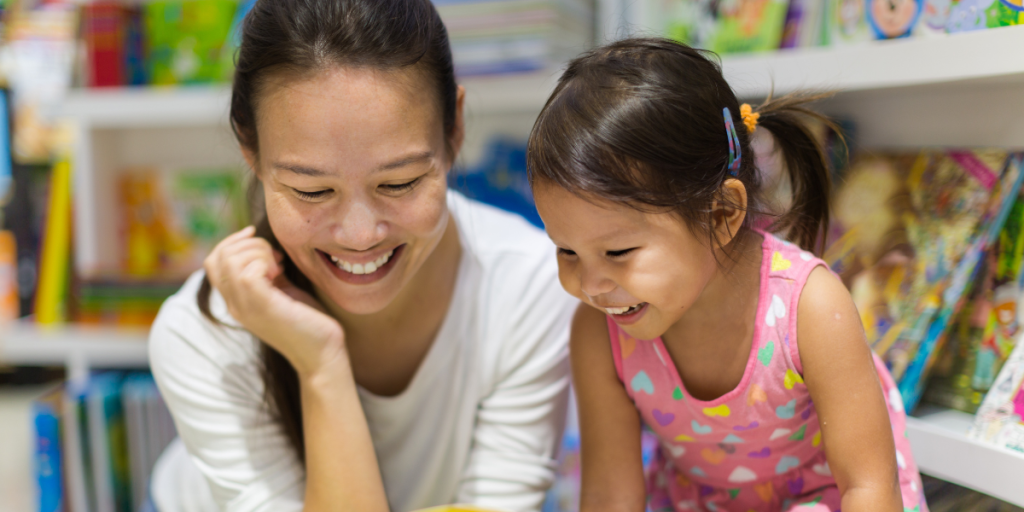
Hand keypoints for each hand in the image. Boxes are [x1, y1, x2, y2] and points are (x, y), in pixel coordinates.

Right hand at [204, 226, 346, 377]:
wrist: (322, 353)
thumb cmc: (307, 321)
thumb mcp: (282, 290)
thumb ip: (268, 272)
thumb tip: (264, 247)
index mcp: (236, 300)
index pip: (212, 262)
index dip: (231, 241)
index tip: (254, 234)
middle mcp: (235, 305)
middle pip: (218, 257)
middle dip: (249, 244)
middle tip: (276, 256)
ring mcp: (245, 307)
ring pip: (231, 261)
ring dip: (258, 251)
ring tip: (279, 265)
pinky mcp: (263, 307)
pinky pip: (248, 272)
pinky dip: (265, 262)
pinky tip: (281, 272)